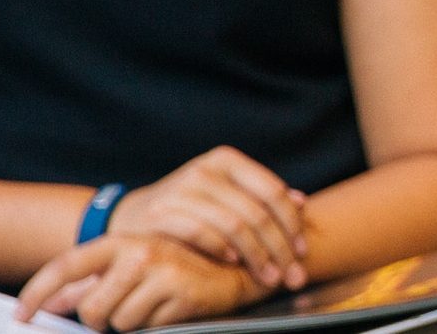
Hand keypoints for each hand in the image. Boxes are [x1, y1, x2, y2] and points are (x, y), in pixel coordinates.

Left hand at [15, 233, 268, 330]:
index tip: (20, 316)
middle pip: (92, 309)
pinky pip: (151, 327)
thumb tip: (53, 304)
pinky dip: (159, 325)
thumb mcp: (132, 267)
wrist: (238, 265)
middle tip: (124, 309)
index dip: (37, 292)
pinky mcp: (183, 293)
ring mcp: (162, 272)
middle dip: (102, 320)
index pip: (66, 265)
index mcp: (122, 242)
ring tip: (155, 306)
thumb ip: (91, 285)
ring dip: (134, 323)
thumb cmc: (179, 267)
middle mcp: (139, 252)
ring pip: (120, 322)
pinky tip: (174, 309)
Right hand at [111, 146, 312, 290]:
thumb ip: (261, 198)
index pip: (272, 192)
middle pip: (256, 213)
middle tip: (292, 274)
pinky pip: (202, 232)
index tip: (302, 251)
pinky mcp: (161, 212)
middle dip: (280, 248)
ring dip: (256, 256)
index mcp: (226, 160)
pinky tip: (234, 263)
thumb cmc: (191, 208)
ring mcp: (182, 189)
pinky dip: (222, 249)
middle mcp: (205, 170)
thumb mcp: (226, 195)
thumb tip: (302, 202)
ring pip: (234, 224)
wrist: (134, 217)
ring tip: (269, 276)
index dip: (292, 224)